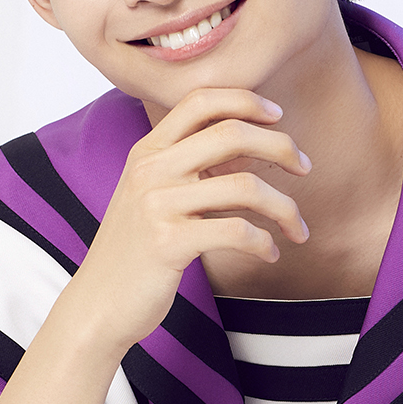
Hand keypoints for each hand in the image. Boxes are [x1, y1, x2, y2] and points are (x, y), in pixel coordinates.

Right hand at [62, 87, 311, 356]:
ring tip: (298, 228)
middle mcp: (150, 169)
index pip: (200, 100)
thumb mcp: (152, 197)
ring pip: (244, 186)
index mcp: (147, 151)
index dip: (245, 100)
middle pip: (232, 133)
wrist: (97, 303)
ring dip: (285, 207)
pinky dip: (265, 243)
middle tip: (304, 168)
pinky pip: (237, 232)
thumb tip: (251, 149)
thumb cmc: (136, 253)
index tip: (278, 117)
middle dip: (281, 146)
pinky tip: (271, 253)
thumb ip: (189, 168)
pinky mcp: (168, 243)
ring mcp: (157, 205)